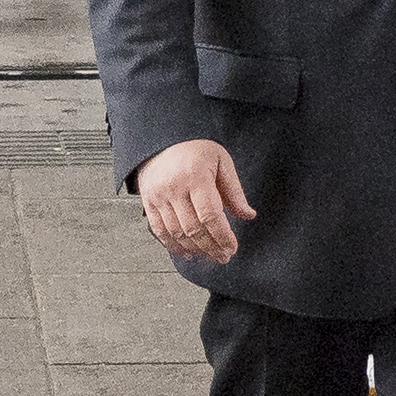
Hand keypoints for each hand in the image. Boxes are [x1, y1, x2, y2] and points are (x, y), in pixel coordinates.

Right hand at [137, 138, 253, 264]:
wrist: (162, 139)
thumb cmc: (195, 148)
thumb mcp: (221, 161)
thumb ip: (234, 191)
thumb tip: (248, 215)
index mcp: (195, 177)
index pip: (210, 216)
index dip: (222, 236)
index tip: (232, 247)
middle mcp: (173, 188)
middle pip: (193, 228)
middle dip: (211, 247)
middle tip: (224, 256)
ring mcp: (158, 196)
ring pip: (176, 233)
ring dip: (194, 250)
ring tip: (209, 257)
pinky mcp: (148, 202)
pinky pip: (159, 229)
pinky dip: (173, 245)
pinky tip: (186, 253)